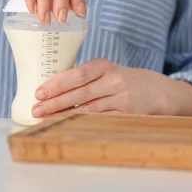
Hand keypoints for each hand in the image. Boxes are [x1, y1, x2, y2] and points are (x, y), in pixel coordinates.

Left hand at [31, 58, 191, 117]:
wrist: (155, 90)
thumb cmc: (119, 79)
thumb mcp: (104, 71)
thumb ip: (83, 77)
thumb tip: (49, 89)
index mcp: (104, 65)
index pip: (77, 74)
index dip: (57, 84)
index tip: (39, 93)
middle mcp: (114, 80)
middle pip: (80, 92)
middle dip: (55, 102)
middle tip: (36, 109)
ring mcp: (122, 98)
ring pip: (88, 109)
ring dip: (64, 115)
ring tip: (45, 119)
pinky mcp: (127, 115)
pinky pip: (100, 121)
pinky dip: (82, 123)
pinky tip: (67, 126)